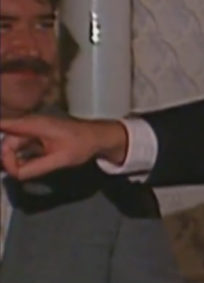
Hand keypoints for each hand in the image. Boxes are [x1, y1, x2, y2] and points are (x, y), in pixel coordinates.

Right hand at [0, 115, 127, 179]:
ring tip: (20, 173)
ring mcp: (32, 131)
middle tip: (18, 175)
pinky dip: (19, 159)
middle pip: (6, 142)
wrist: (97, 138)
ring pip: (12, 146)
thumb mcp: (59, 159)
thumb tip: (16, 175)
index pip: (3, 125)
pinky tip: (24, 169)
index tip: (0, 160)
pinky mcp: (35, 138)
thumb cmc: (81, 144)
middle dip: (7, 159)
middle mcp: (29, 125)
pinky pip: (20, 148)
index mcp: (33, 125)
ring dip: (13, 160)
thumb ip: (36, 167)